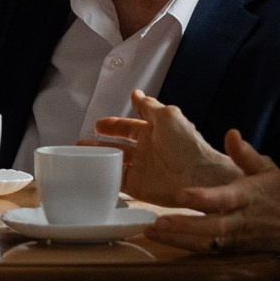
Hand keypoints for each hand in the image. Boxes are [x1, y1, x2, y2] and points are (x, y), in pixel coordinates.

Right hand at [85, 91, 239, 207]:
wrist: (200, 178)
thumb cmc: (188, 145)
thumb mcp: (168, 117)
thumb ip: (149, 106)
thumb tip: (136, 93)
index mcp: (153, 132)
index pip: (128, 127)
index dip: (113, 125)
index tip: (98, 124)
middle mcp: (146, 151)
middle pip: (117, 146)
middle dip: (100, 144)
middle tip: (82, 143)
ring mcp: (141, 169)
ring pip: (114, 163)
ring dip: (98, 160)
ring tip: (80, 156)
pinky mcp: (138, 187)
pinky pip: (117, 181)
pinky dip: (104, 178)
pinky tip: (91, 173)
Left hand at [143, 130, 279, 258]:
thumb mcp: (267, 169)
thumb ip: (246, 154)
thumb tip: (231, 133)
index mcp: (247, 197)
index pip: (224, 198)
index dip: (203, 198)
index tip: (181, 194)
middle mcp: (240, 220)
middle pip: (211, 227)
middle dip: (184, 226)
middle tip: (157, 223)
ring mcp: (235, 238)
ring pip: (205, 243)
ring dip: (177, 239)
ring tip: (151, 232)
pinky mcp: (232, 250)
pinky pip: (207, 251)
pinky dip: (184, 247)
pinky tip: (161, 240)